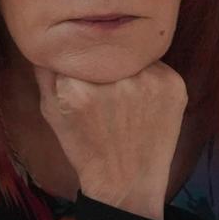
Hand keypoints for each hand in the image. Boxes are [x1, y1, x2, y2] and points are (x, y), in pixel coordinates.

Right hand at [32, 61, 187, 219]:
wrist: (125, 182)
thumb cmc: (85, 146)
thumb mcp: (51, 111)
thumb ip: (45, 71)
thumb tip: (51, 37)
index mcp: (76, 85)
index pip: (79, 48)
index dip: (82, 58)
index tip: (84, 74)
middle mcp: (114, 80)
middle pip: (108, 49)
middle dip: (106, 62)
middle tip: (107, 85)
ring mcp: (148, 82)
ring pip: (134, 55)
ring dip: (129, 67)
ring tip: (126, 97)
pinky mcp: (173, 85)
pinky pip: (158, 66)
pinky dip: (151, 78)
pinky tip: (144, 103)